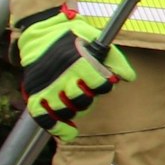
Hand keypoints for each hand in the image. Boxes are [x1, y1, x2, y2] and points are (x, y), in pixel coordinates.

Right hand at [17, 7, 134, 141]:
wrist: (42, 33)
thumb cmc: (73, 38)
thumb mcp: (96, 40)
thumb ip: (115, 60)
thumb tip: (128, 78)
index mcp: (78, 62)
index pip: (99, 85)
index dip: (105, 86)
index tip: (104, 83)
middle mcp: (62, 77)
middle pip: (82, 100)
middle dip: (89, 99)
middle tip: (87, 92)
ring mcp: (47, 87)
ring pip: (64, 111)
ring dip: (74, 112)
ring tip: (77, 106)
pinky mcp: (35, 94)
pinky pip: (43, 117)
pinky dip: (56, 127)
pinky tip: (68, 132)